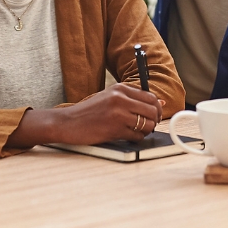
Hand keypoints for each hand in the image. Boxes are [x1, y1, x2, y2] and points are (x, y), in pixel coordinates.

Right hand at [12, 84, 162, 147]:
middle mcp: (120, 98)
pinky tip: (127, 136)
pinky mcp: (115, 128)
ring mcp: (118, 113)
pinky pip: (137, 135)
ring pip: (148, 123)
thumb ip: (133, 99)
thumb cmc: (88, 112)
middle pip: (153, 109)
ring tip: (137, 131)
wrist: (67, 122)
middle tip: (148, 125)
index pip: (150, 96)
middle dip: (155, 119)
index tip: (155, 114)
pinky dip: (136, 138)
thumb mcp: (109, 98)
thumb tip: (161, 103)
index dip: (156, 107)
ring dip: (146, 130)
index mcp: (120, 88)